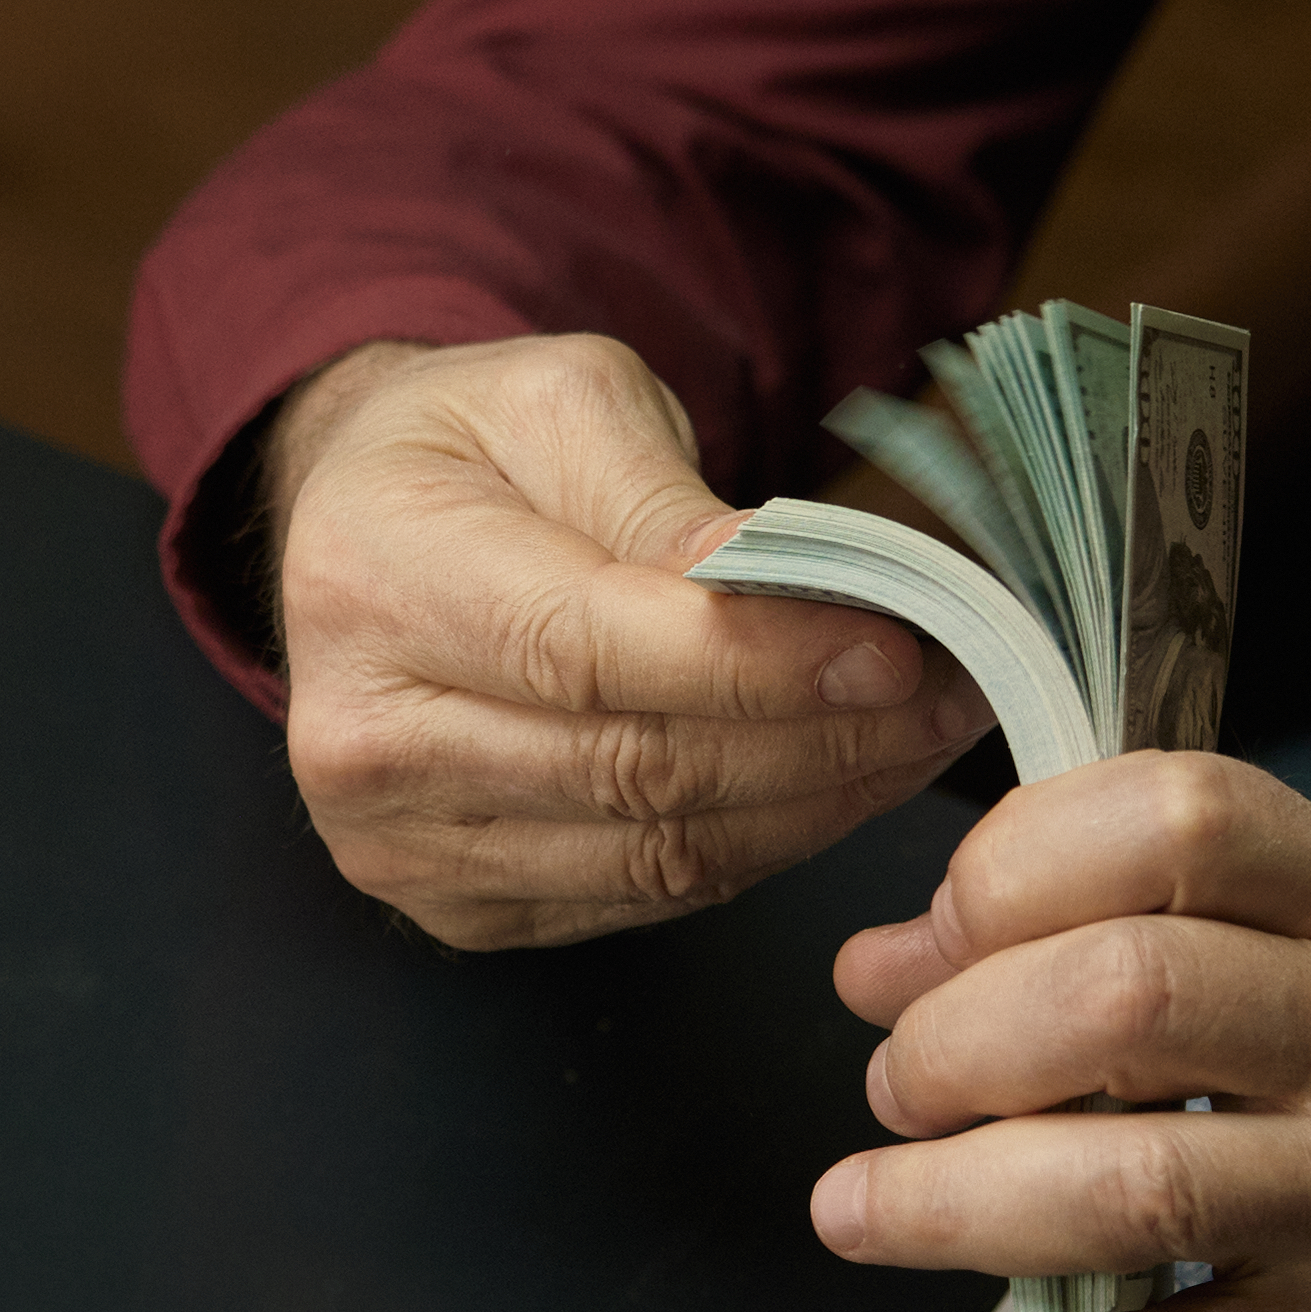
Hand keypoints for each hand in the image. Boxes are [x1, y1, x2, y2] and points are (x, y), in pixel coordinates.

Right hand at [267, 332, 995, 949]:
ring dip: (815, 803)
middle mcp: (362, 735)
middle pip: (635, 767)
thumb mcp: (564, 402)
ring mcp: (398, 843)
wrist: (358, 532)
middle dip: (821, 737)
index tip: (896, 648)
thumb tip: (783, 588)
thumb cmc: (471, 450)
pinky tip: (832, 785)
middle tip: (951, 693)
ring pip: (657, 854)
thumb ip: (662, 500)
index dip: (759, 665)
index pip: (590, 650)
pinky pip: (644, 896)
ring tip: (917, 738)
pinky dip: (760, 847)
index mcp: (372, 579)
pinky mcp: (452, 909)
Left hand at [808, 756, 1310, 1311]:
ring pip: (1134, 1190)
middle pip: (1126, 1002)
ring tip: (864, 1212)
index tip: (928, 934)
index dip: (1006, 868)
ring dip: (949, 1208)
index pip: (1171, 822)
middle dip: (952, 1048)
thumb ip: (1149, 925)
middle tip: (894, 1089)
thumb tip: (890, 963)